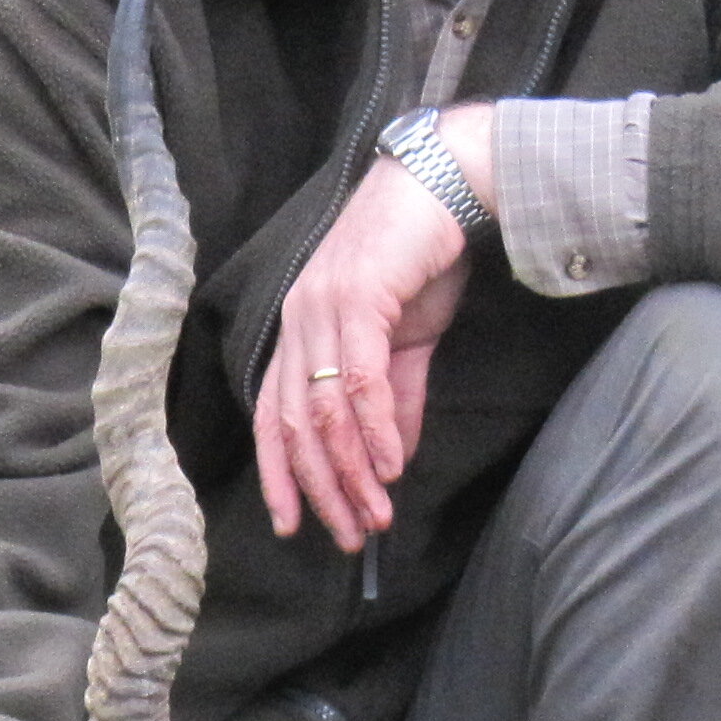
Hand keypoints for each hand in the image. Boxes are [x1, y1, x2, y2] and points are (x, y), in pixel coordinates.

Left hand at [257, 108, 495, 553]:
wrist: (448, 184)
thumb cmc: (421, 257)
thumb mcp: (406, 341)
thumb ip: (394, 399)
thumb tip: (390, 462)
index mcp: (299, 331)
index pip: (273, 416)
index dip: (280, 474)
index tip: (295, 525)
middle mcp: (298, 321)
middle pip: (294, 426)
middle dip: (321, 490)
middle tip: (349, 536)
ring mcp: (322, 308)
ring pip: (324, 411)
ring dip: (351, 473)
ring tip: (376, 515)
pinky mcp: (358, 297)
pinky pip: (359, 380)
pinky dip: (373, 430)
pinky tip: (389, 466)